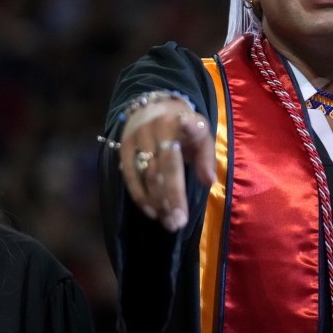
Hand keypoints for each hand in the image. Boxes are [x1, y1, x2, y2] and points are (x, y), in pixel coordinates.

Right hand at [118, 99, 215, 231]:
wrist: (152, 109)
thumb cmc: (184, 128)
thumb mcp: (201, 135)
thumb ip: (207, 156)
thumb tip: (209, 181)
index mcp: (181, 120)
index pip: (188, 129)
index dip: (190, 128)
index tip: (190, 126)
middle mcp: (157, 127)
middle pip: (165, 165)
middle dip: (172, 196)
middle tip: (179, 222)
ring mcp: (137, 137)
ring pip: (147, 174)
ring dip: (158, 202)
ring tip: (169, 223)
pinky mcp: (123, 147)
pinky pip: (130, 176)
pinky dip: (140, 197)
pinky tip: (152, 213)